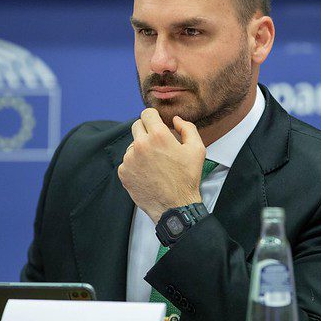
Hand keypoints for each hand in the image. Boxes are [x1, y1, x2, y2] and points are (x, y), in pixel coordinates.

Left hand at [118, 109, 205, 223]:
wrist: (174, 207)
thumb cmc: (187, 178)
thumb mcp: (197, 149)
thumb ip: (187, 128)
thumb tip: (176, 120)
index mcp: (158, 136)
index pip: (147, 113)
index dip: (154, 117)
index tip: (157, 123)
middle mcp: (140, 144)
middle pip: (136, 125)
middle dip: (146, 130)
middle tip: (157, 144)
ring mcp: (129, 159)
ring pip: (132, 145)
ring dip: (141, 149)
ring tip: (155, 163)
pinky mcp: (123, 172)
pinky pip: (127, 161)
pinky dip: (135, 164)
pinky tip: (148, 173)